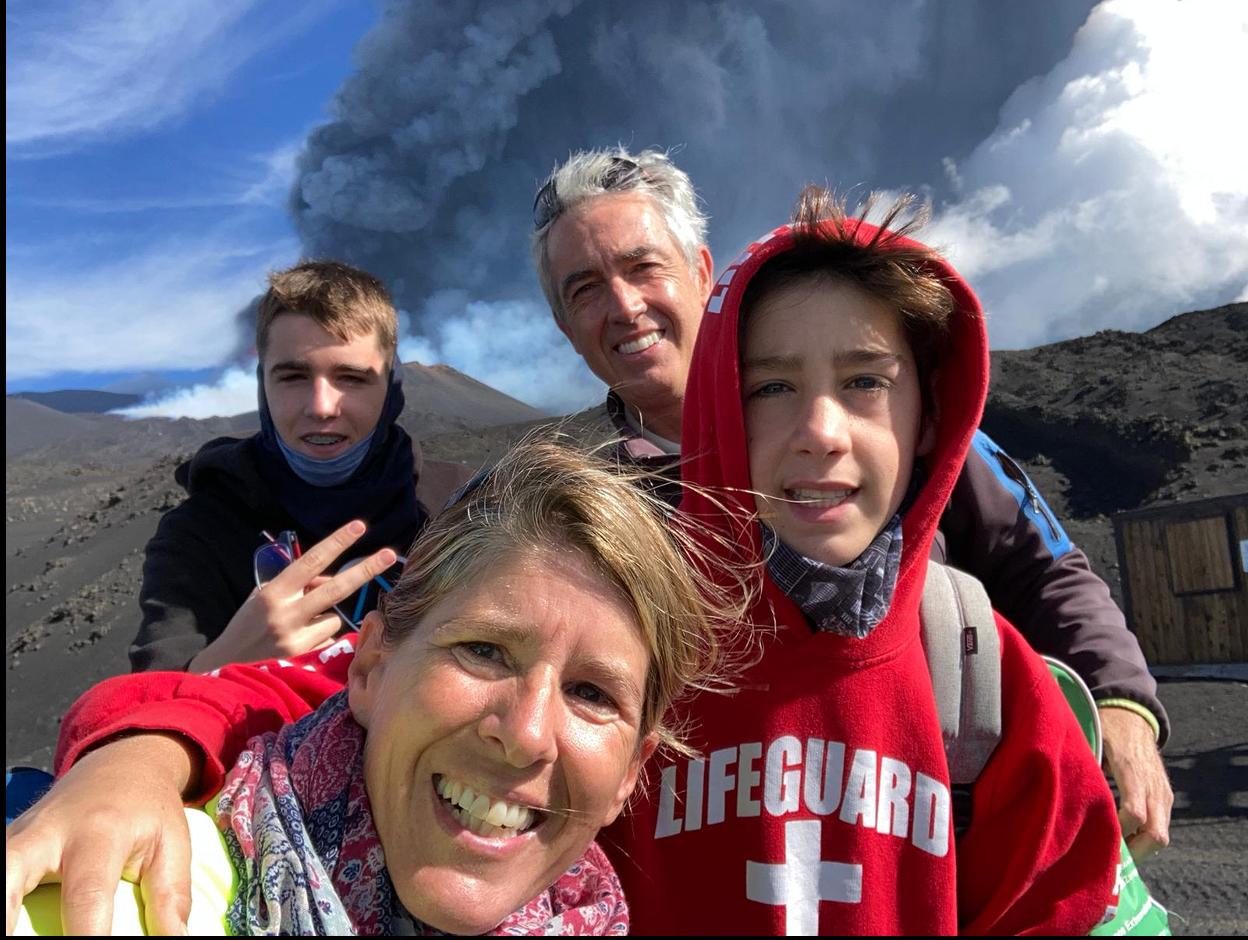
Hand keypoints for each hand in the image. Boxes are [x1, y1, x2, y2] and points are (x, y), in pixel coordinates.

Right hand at [5, 733, 199, 935]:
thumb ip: (170, 896)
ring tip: (11, 932)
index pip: (87, 895)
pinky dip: (2, 901)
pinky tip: (11, 921)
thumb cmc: (148, 812)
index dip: (88, 938)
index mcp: (100, 832)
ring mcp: (19, 837)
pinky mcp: (5, 844)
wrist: (120, 766)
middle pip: (9, 875)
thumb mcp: (173, 844)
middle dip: (5, 916)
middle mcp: (48, 833)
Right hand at [188, 520, 396, 672]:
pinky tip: (297, 639)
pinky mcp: (303, 656)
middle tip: (390, 554)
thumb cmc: (249, 621)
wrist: (226, 661)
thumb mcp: (266, 595)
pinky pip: (327, 636)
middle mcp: (286, 613)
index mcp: (275, 591)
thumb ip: (299, 585)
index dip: (337, 543)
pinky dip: (319, 634)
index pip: (311, 561)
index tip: (359, 527)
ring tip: (296, 624)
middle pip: (336, 588)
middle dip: (365, 570)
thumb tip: (330, 579)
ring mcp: (296, 637)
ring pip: (333, 617)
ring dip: (323, 616)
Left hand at [1099, 706, 1172, 860]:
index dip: (1118, 832)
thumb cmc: (1106, 727)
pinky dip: (1144, 837)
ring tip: (1113, 853)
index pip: (1134, 812)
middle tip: (1108, 859)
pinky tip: (1122, 839)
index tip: (1098, 840)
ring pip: (1161, 835)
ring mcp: (1163, 793)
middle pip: (1157, 835)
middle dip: (1135, 852)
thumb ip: (1084, 766)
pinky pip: (1161, 825)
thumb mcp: (1092, 740)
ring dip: (1140, 848)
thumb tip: (1064, 792)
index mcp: (1132, 771)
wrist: (1132, 713)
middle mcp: (1154, 787)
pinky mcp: (1165, 796)